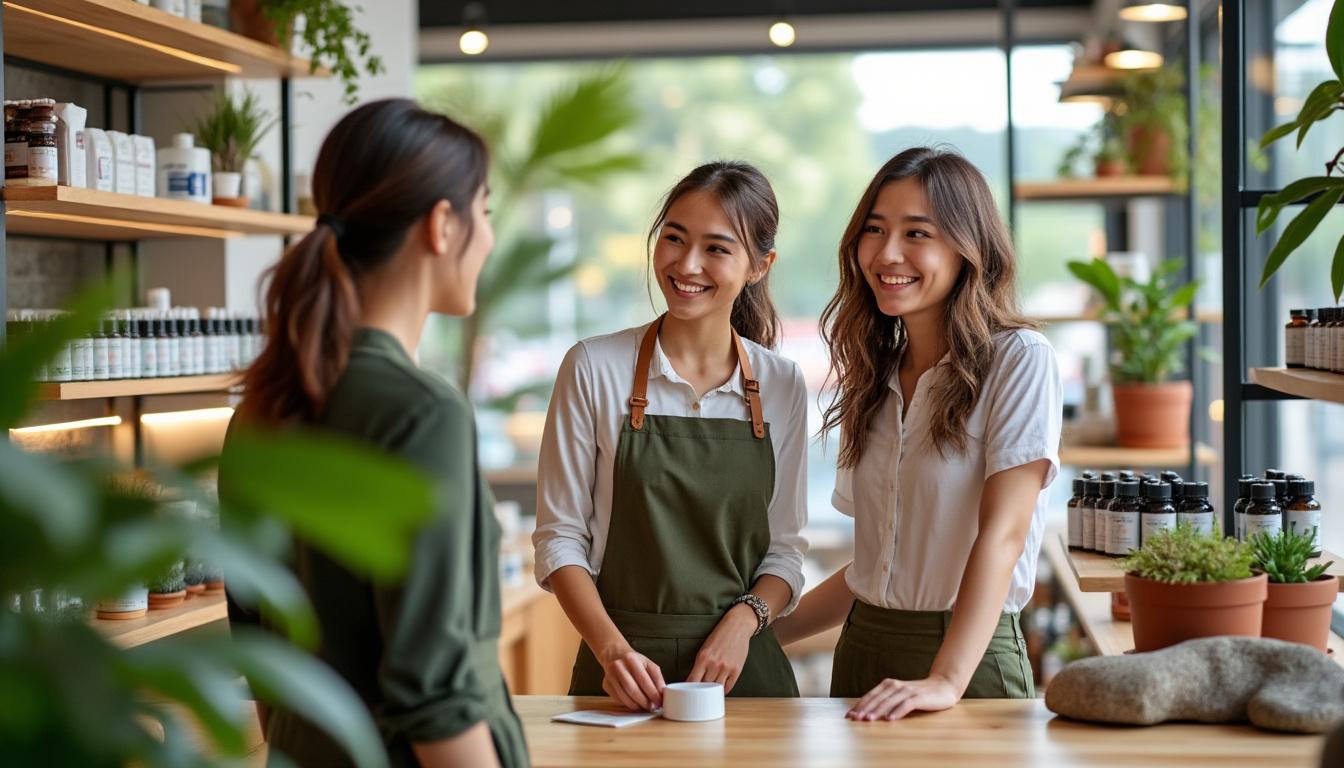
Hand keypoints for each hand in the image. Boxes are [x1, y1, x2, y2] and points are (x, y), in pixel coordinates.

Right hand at [598, 644, 665, 711]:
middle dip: (644, 702)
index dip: (652, 694)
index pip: (644, 680)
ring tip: (644, 707)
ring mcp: (610, 676)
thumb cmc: (634, 661)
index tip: (659, 701)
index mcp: (631, 659)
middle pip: (632, 690)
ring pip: (624, 697)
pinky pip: (618, 699)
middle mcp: (619, 666)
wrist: (615, 655)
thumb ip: (657, 678)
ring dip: (636, 705)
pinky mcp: (606, 684)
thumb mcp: (648, 664)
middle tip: (652, 707)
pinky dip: (628, 704)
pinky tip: (635, 704)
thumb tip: (662, 693)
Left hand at [687, 604, 754, 693]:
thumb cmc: (719, 636)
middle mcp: (714, 664)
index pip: (693, 680)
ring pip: (716, 688)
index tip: (688, 692)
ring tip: (710, 692)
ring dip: (712, 692)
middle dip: (700, 691)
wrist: (737, 626)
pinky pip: (728, 687)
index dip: (689, 688)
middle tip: (699, 693)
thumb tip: (695, 680)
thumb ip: (700, 663)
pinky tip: (720, 689)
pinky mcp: (736, 670)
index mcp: (703, 658)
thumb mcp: (705, 648)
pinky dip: (724, 690)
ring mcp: (726, 668)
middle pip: (704, 687)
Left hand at [845, 675, 959, 720]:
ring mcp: (908, 690)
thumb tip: (866, 712)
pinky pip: (906, 704)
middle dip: (865, 709)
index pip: (870, 696)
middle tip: (855, 719)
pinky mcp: (919, 697)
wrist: (943, 686)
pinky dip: (897, 711)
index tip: (849, 716)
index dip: (859, 705)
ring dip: (878, 710)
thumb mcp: (898, 695)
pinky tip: (890, 719)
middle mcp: (896, 686)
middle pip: (877, 698)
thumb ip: (885, 701)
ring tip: (868, 719)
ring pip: (889, 701)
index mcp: (888, 685)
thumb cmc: (917, 694)